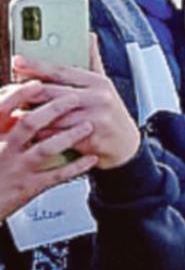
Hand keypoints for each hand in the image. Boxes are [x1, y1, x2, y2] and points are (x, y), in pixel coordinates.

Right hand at [0, 83, 99, 219]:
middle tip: (75, 98)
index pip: (2, 109)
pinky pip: (56, 176)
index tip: (38, 82)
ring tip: (88, 126)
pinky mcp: (28, 187)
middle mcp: (2, 149)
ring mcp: (16, 169)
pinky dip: (76, 167)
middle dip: (53, 109)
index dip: (20, 94)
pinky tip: (91, 159)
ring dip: (69, 136)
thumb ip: (1, 122)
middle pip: (27, 124)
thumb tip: (10, 93)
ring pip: (44, 149)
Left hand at [12, 45, 139, 169]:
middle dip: (26, 93)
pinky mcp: (90, 137)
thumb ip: (92, 61)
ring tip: (11, 115)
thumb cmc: (109, 114)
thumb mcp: (104, 86)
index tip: (17, 61)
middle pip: (53, 92)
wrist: (127, 145)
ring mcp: (95, 117)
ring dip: (29, 117)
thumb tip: (89, 36)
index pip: (62, 70)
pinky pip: (57, 135)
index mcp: (98, 82)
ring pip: (52, 116)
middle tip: (6, 92)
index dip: (37, 66)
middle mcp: (98, 97)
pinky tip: (28, 134)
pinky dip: (40, 135)